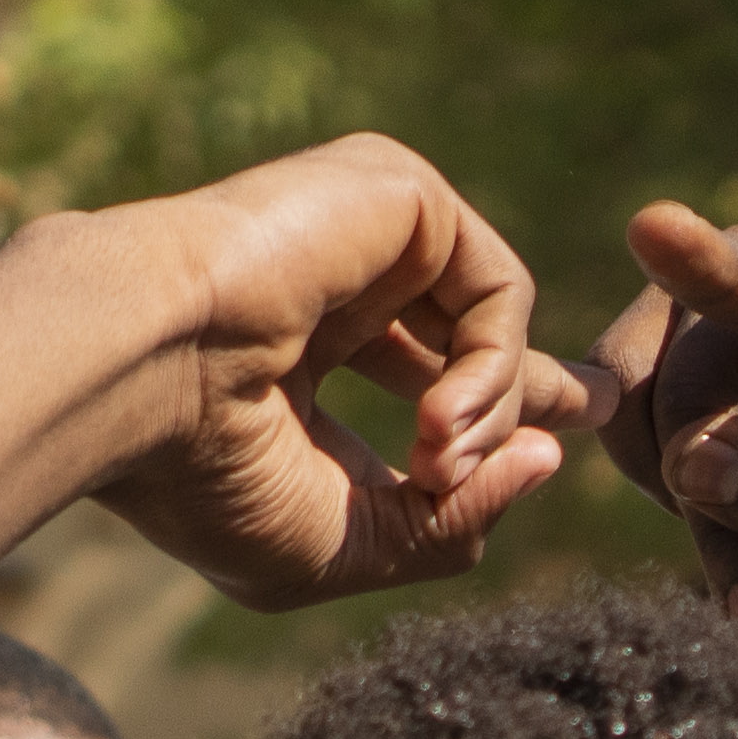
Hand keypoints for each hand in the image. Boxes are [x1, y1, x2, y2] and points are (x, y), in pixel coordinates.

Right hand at [81, 133, 599, 605]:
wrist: (136, 378)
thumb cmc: (209, 475)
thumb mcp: (342, 545)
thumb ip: (450, 525)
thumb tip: (547, 463)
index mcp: (299, 354)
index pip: (421, 373)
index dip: (492, 410)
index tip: (552, 444)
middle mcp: (335, 284)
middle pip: (473, 327)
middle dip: (535, 382)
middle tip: (601, 405)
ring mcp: (366, 233)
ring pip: (495, 331)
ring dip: (488, 419)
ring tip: (436, 464)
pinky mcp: (398, 193)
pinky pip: (500, 296)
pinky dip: (492, 372)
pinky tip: (440, 426)